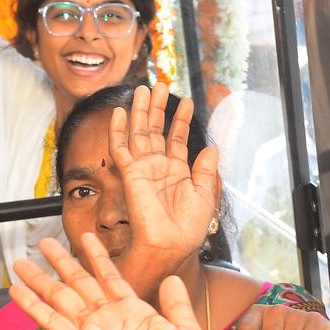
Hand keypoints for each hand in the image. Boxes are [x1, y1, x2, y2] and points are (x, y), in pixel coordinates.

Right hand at [11, 235, 216, 329]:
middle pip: (79, 283)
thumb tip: (172, 280)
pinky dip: (33, 307)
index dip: (97, 257)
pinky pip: (53, 323)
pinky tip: (17, 291)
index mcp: (135, 315)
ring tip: (23, 262)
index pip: (111, 277)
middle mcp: (110, 321)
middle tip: (43, 242)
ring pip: (61, 298)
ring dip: (40, 280)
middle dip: (61, 261)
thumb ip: (176, 305)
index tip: (86, 237)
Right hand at [112, 84, 219, 273]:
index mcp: (176, 172)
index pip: (176, 139)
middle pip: (156, 130)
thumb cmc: (187, 228)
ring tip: (144, 88)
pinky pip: (120, 148)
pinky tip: (120, 113)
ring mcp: (143, 169)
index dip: (181, 120)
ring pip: (139, 133)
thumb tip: (210, 147)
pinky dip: (118, 130)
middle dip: (158, 107)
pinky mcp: (130, 174)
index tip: (187, 102)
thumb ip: (206, 170)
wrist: (169, 244)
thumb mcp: (205, 195)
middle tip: (161, 84)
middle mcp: (158, 167)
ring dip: (141, 111)